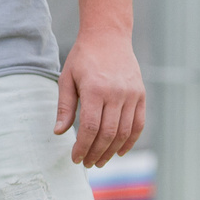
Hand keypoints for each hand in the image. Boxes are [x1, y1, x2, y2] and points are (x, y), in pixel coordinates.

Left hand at [55, 30, 144, 168]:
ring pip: (124, 132)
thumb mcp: (66, 78)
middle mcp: (116, 93)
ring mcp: (131, 94)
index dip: (83, 147)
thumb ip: (64, 107)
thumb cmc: (83, 58)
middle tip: (87, 164)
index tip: (75, 158)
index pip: (90, 128)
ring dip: (112, 151)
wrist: (108, 36)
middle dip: (96, 153)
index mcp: (95, 89)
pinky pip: (138, 124)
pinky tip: (119, 151)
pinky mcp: (141, 95)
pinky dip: (130, 140)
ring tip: (99, 161)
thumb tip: (58, 132)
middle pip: (108, 134)